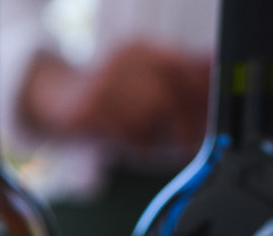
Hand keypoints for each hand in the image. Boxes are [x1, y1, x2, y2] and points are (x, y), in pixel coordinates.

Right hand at [19, 43, 211, 158]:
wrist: (56, 96)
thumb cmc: (110, 94)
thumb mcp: (144, 80)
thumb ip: (179, 79)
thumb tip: (215, 83)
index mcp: (141, 50)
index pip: (182, 65)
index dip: (201, 93)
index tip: (215, 116)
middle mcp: (122, 61)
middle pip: (167, 90)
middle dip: (186, 120)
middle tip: (193, 142)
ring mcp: (102, 85)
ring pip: (147, 113)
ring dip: (160, 136)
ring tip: (163, 147)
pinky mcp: (85, 110)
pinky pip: (122, 132)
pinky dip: (138, 145)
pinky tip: (139, 149)